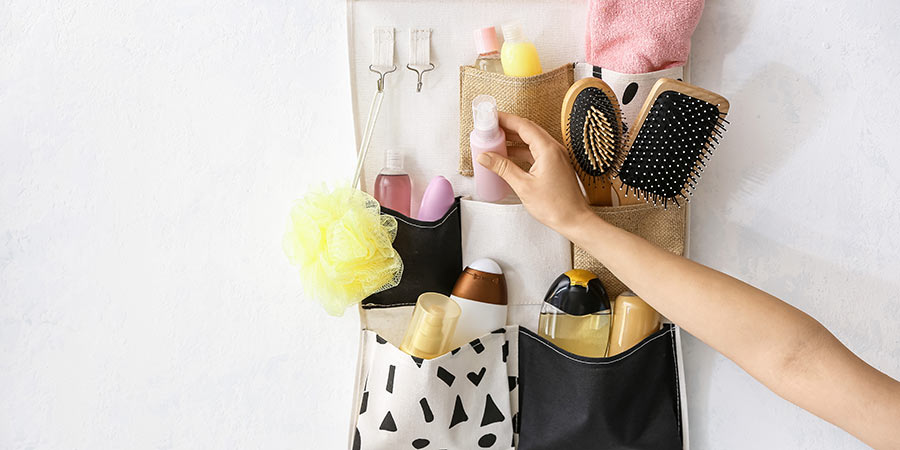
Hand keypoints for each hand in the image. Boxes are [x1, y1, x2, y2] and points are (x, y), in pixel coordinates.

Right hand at [476, 112, 592, 234]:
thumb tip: (486, 157)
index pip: (523, 126)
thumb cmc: (557, 206)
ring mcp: (556, 157)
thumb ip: (503, 168)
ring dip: (514, 140)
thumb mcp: (523, 186)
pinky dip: (521, 151)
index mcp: (548, 149)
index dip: (505, 119)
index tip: (491, 116)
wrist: (574, 220)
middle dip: (507, 127)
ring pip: (532, 140)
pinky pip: (536, 151)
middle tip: (490, 127)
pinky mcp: (555, 165)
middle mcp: (554, 149)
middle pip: (527, 130)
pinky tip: (510, 156)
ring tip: (496, 141)